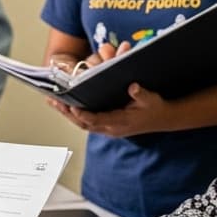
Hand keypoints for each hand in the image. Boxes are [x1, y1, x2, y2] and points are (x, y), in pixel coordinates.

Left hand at [47, 82, 171, 138]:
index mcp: (120, 122)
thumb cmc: (156, 107)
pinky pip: (88, 121)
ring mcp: (109, 128)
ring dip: (68, 113)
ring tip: (53, 102)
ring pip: (83, 123)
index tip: (72, 107)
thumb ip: (141, 94)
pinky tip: (66, 105)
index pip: (97, 120)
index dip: (83, 114)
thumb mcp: (151, 99)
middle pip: (84, 123)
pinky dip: (75, 114)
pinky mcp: (108, 125)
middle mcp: (111, 128)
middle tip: (53, 101)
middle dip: (67, 113)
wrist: (163, 118)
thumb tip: (133, 87)